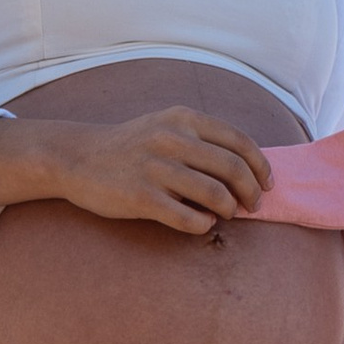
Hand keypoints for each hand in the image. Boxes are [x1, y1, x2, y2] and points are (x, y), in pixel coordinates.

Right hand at [0, 104, 275, 238]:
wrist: (76, 157)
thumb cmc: (130, 146)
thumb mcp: (166, 126)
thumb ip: (201, 139)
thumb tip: (245, 167)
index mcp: (183, 119)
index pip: (239, 142)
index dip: (260, 166)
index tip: (266, 184)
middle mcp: (172, 139)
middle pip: (233, 169)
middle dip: (251, 192)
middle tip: (252, 206)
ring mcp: (156, 169)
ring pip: (215, 195)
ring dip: (230, 210)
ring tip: (227, 215)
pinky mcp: (141, 197)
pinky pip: (188, 218)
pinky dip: (204, 225)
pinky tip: (203, 224)